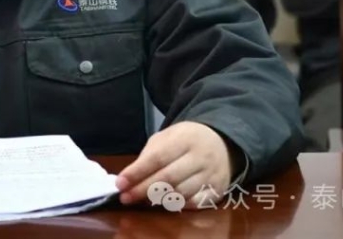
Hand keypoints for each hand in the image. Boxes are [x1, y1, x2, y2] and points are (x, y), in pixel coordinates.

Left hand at [115, 121, 235, 208]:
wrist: (222, 142)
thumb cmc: (186, 140)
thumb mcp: (167, 137)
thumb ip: (149, 154)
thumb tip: (130, 177)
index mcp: (185, 138)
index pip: (158, 157)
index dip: (137, 172)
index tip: (120, 183)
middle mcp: (200, 156)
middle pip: (168, 177)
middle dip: (143, 189)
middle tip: (126, 197)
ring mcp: (211, 174)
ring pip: (181, 192)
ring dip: (158, 199)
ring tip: (143, 199)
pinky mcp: (218, 190)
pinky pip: (195, 203)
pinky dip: (178, 204)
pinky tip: (166, 201)